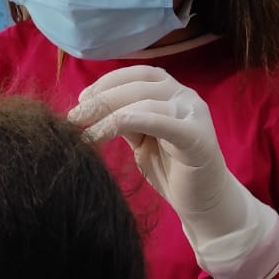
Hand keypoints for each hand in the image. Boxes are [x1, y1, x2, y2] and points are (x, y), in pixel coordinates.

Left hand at [68, 66, 278, 278]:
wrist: (204, 203)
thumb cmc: (171, 169)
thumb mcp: (141, 139)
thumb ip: (124, 120)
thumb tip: (88, 107)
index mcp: (171, 92)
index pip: (136, 75)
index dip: (106, 82)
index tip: (81, 98)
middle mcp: (184, 96)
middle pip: (137, 88)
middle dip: (101, 99)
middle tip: (74, 117)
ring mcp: (193, 114)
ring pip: (144, 103)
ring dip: (108, 114)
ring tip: (84, 132)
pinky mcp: (197, 136)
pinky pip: (159, 122)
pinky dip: (128, 122)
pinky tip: (104, 132)